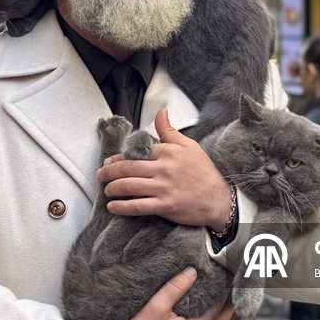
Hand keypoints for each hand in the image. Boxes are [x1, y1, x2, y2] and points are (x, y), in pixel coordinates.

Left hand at [97, 109, 230, 230]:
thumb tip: (161, 111)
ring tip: (106, 191)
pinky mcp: (166, 205)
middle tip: (100, 176)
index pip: (136, 153)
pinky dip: (123, 207)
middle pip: (127, 168)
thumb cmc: (204, 172)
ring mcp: (164, 188)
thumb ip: (170, 130)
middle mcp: (163, 168)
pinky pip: (138, 206)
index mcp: (167, 152)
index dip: (118, 158)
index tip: (108, 163)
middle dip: (108, 173)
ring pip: (129, 186)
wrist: (220, 199)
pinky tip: (113, 207)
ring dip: (113, 188)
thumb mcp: (189, 146)